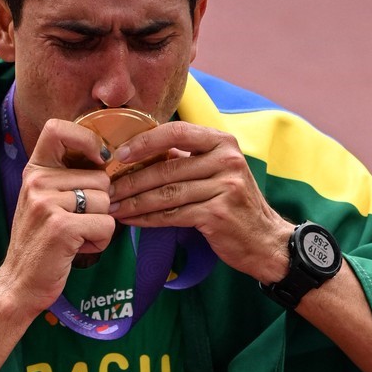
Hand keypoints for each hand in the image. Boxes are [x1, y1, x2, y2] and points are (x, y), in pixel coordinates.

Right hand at [0, 118, 114, 316]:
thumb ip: (68, 176)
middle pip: (100, 177)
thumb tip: (109, 158)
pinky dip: (99, 241)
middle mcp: (38, 181)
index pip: (58, 128)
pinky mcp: (61, 227)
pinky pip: (106, 224)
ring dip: (99, 225)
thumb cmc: (41, 240)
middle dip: (99, 204)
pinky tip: (76, 248)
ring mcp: (47, 203)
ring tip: (74, 236)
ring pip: (106, 201)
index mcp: (35, 170)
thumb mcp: (46, 199)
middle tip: (74, 222)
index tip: (97, 160)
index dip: (87, 139)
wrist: (19, 282)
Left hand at [108, 121, 292, 283]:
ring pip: (166, 193)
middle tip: (106, 189)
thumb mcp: (217, 170)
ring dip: (134, 202)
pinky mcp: (218, 213)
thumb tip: (139, 153)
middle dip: (131, 180)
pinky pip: (173, 214)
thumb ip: (187, 158)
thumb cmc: (233, 203)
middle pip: (167, 168)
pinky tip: (131, 221)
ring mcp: (225, 186)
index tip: (120, 154)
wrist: (265, 240)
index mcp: (222, 142)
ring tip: (113, 207)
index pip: (176, 132)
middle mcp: (226, 160)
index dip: (144, 142)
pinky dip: (147, 219)